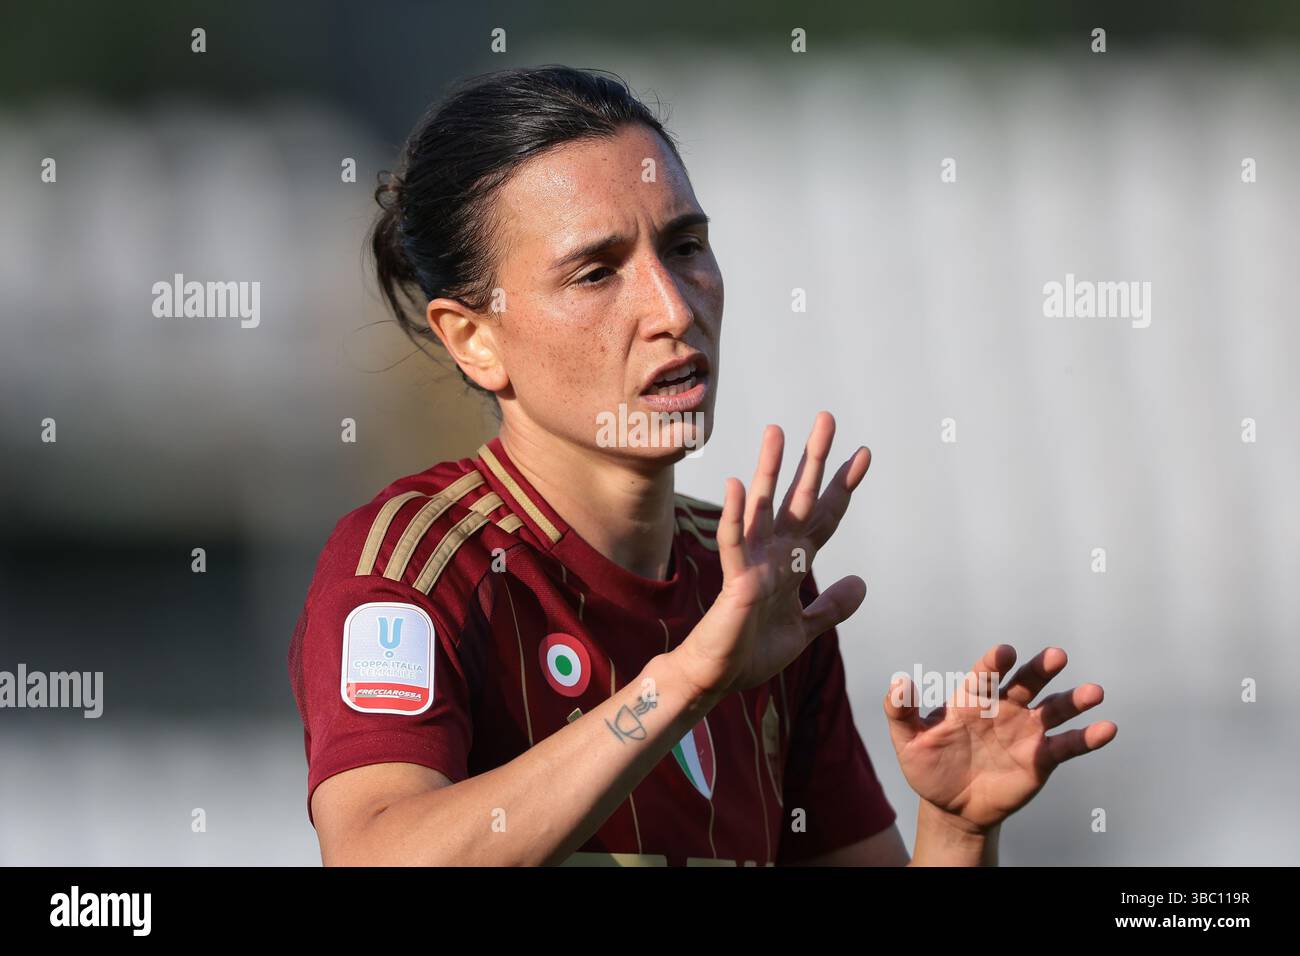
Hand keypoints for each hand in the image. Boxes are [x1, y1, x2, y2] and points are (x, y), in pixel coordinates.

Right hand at [672, 411, 871, 699]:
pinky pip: (734, 543)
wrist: (717, 677)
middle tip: (827, 418)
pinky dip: (735, 516)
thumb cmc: (752, 651)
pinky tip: (737, 486)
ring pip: (764, 508)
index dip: (844, 486)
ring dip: (771, 470)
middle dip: (815, 460)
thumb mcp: (805, 629)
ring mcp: (753, 562)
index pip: (824, 516)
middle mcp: (774, 553)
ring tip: (777, 431)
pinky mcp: (735, 580)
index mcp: (793, 563)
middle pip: (800, 498)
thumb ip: (831, 607)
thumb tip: (861, 582)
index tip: (864, 453)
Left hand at [884, 644, 1117, 830]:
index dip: (994, 663)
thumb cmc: (928, 768)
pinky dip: (1087, 737)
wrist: (951, 807)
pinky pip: (1067, 745)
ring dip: (1074, 701)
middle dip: (1041, 669)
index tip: (1005, 653)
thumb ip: (900, 712)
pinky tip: (1106, 728)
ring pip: (1054, 710)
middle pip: (1027, 682)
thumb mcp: (907, 742)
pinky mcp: (1041, 758)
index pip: (985, 674)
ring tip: (1094, 692)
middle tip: (1057, 655)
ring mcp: (1025, 732)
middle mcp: (1004, 709)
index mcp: (972, 700)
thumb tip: (899, 683)